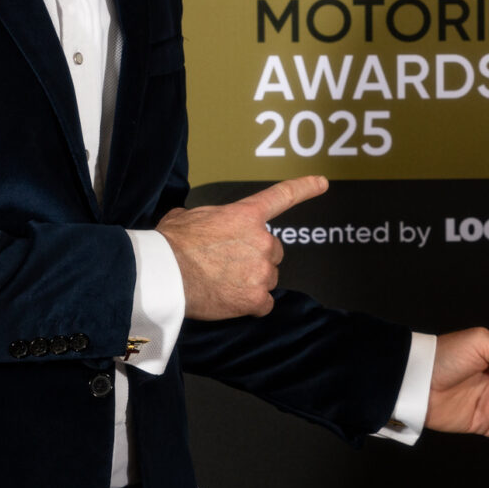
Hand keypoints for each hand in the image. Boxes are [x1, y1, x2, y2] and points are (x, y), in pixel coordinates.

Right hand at [156, 175, 328, 320]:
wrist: (165, 274)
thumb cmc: (171, 244)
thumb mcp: (189, 216)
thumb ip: (207, 217)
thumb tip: (199, 225)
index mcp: (246, 215)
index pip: (282, 196)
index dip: (305, 187)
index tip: (323, 182)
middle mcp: (262, 240)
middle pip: (273, 251)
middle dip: (256, 257)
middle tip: (228, 264)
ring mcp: (261, 270)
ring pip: (267, 278)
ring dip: (251, 281)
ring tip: (222, 282)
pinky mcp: (256, 298)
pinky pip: (263, 304)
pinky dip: (250, 304)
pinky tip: (229, 300)